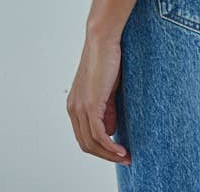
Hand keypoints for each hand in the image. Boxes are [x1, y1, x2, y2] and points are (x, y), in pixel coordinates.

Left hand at [66, 31, 130, 165]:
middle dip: (105, 155)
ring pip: (92, 142)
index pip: (84, 136)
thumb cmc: (107, 59)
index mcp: (75, 105)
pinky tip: (121, 150)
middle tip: (125, 158)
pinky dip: (110, 146)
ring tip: (126, 156)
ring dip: (109, 154)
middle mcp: (73, 109)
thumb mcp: (107, 91)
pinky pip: (98, 134)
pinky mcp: (90, 105)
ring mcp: (80, 107)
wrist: (103, 40)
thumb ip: (107, 110)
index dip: (100, 148)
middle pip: (86, 144)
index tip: (117, 152)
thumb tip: (110, 132)